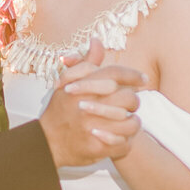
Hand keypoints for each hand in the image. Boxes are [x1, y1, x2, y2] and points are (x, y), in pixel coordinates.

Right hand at [38, 39, 146, 168]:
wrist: (46, 143)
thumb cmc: (60, 110)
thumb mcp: (68, 83)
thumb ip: (86, 64)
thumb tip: (97, 41)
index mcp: (82, 88)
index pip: (115, 74)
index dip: (133, 75)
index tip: (143, 79)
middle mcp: (87, 106)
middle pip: (128, 98)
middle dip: (133, 101)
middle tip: (129, 104)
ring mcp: (93, 128)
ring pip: (132, 122)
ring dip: (133, 122)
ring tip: (128, 121)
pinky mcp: (97, 147)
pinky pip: (125, 142)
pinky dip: (126, 140)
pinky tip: (120, 136)